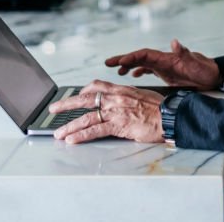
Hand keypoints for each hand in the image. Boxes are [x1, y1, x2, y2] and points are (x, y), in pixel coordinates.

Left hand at [50, 80, 165, 143]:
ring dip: (69, 126)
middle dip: (66, 104)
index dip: (83, 90)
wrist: (170, 115)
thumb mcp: (142, 95)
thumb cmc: (160, 108)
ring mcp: (115, 112)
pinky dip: (81, 135)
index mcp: (121, 89)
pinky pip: (95, 130)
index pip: (96, 85)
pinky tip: (72, 139)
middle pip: (84, 99)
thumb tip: (123, 103)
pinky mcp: (118, 126)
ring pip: (86, 117)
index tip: (76, 95)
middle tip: (53, 109)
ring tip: (58, 133)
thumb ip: (128, 98)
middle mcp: (115, 98)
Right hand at [105, 39, 220, 90]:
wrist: (214, 76)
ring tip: (116, 71)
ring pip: (142, 64)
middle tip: (108, 63)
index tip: (119, 62)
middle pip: (139, 58)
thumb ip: (185, 53)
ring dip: (129, 66)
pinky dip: (139, 71)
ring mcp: (164, 66)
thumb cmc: (206, 70)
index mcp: (167, 58)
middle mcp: (163, 60)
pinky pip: (149, 70)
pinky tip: (133, 76)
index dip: (131, 57)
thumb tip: (175, 42)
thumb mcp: (196, 63)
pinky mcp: (167, 73)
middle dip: (123, 60)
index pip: (144, 55)